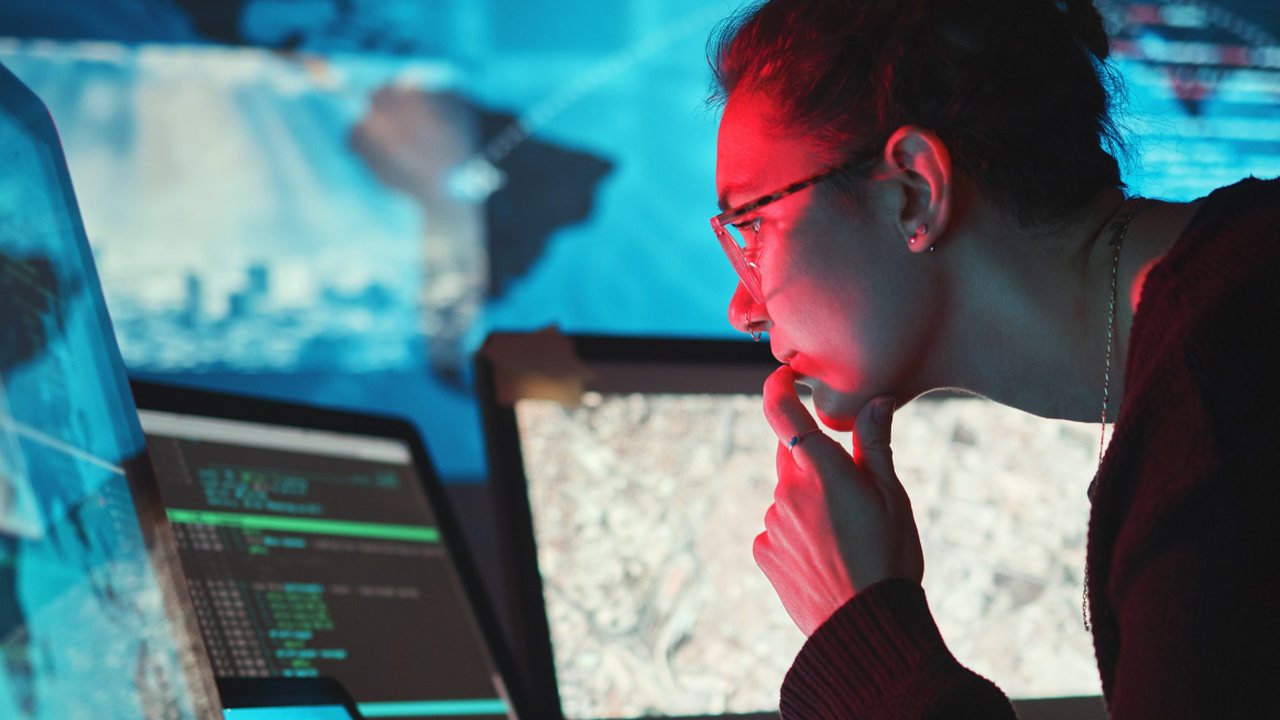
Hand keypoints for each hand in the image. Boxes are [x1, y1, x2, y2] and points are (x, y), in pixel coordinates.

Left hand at [754, 366, 924, 635]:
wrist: (867, 628)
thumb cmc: (890, 558)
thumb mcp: (893, 497)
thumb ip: (877, 445)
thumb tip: (875, 400)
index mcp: (821, 469)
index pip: (782, 412)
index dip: (778, 387)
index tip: (784, 377)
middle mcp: (787, 491)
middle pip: (791, 457)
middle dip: (814, 462)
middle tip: (850, 492)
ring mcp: (772, 523)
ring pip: (788, 497)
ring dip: (808, 503)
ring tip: (846, 538)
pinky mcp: (764, 552)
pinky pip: (779, 530)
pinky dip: (798, 535)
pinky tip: (827, 559)